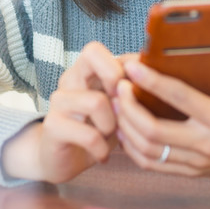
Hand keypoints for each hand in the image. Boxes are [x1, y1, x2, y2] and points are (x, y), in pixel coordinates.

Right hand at [2, 41, 123, 182]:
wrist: (60, 159)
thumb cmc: (94, 128)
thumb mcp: (115, 106)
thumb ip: (129, 87)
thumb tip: (156, 69)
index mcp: (84, 71)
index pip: (97, 48)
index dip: (121, 64)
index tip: (132, 90)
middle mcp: (70, 79)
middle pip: (91, 54)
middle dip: (116, 79)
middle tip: (122, 106)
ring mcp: (59, 101)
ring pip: (96, 101)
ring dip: (112, 125)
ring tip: (112, 136)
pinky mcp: (53, 126)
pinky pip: (89, 134)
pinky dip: (102, 148)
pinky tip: (103, 154)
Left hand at [114, 24, 209, 178]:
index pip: (180, 98)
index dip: (151, 81)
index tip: (132, 66)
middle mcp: (209, 145)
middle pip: (154, 131)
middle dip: (129, 108)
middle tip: (118, 86)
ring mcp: (199, 162)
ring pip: (149, 151)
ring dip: (126, 127)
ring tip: (116, 104)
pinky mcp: (193, 172)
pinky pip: (154, 165)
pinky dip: (134, 148)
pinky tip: (126, 129)